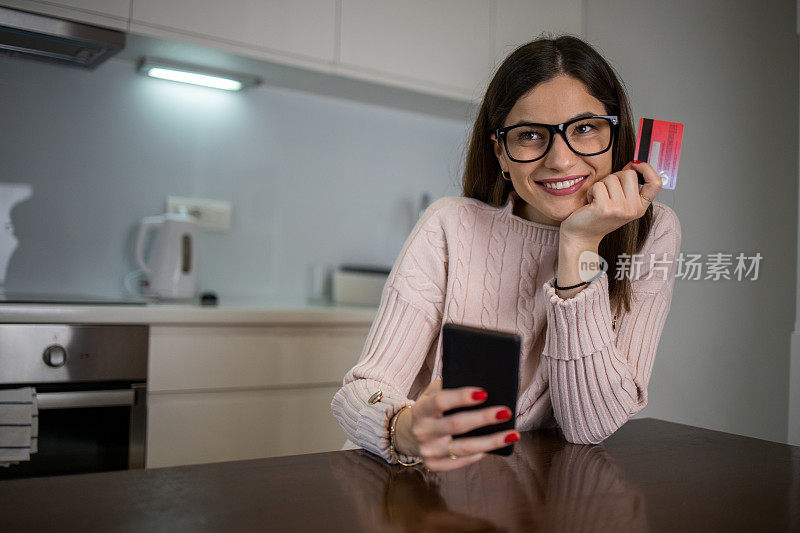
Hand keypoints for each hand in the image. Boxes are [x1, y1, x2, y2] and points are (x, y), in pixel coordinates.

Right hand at [394, 378, 518, 471]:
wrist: (410, 433)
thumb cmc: (431, 408)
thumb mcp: (432, 393)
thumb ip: (450, 385)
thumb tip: (482, 383)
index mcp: (420, 410)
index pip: (440, 401)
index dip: (461, 397)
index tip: (484, 393)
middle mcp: (422, 431)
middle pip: (456, 425)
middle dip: (483, 418)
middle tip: (506, 412)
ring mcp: (428, 451)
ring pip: (464, 448)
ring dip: (491, 441)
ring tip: (512, 434)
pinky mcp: (435, 465)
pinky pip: (462, 461)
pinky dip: (479, 454)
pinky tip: (495, 448)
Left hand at [559, 160, 662, 244]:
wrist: (581, 236)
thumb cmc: (598, 217)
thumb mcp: (621, 203)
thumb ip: (629, 187)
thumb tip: (633, 165)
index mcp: (640, 207)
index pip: (656, 183)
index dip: (647, 169)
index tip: (635, 164)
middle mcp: (633, 210)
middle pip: (629, 174)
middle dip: (614, 177)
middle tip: (607, 191)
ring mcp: (620, 209)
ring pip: (612, 178)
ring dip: (601, 185)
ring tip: (597, 199)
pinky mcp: (605, 208)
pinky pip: (599, 185)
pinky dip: (592, 191)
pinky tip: (591, 203)